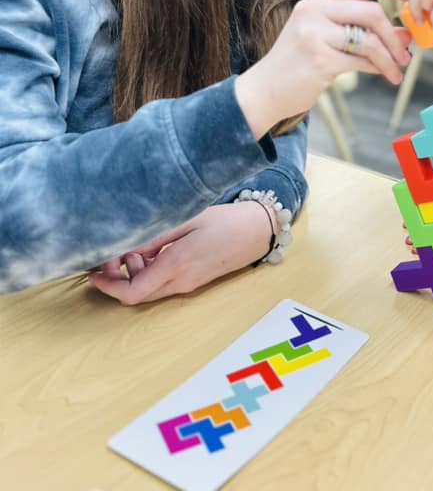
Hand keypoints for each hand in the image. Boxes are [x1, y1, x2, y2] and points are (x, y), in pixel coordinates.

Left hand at [87, 203, 272, 304]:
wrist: (259, 231)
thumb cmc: (226, 221)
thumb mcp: (188, 218)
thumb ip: (156, 234)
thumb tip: (128, 247)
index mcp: (177, 265)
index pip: (133, 291)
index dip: (108, 286)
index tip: (94, 271)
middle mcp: (181, 282)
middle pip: (137, 294)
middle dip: (117, 278)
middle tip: (114, 250)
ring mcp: (188, 284)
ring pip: (149, 289)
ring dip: (134, 272)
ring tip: (139, 243)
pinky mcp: (193, 281)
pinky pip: (162, 283)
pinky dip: (149, 270)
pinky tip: (154, 249)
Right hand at [236, 0, 413, 137]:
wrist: (265, 89)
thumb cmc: (300, 62)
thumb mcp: (331, 38)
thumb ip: (366, 32)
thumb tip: (407, 34)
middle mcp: (315, 10)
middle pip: (372, 10)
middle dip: (395, 34)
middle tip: (406, 53)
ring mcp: (315, 34)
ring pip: (370, 39)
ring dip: (390, 57)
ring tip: (397, 70)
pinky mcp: (319, 60)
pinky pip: (362, 61)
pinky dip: (379, 68)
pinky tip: (384, 74)